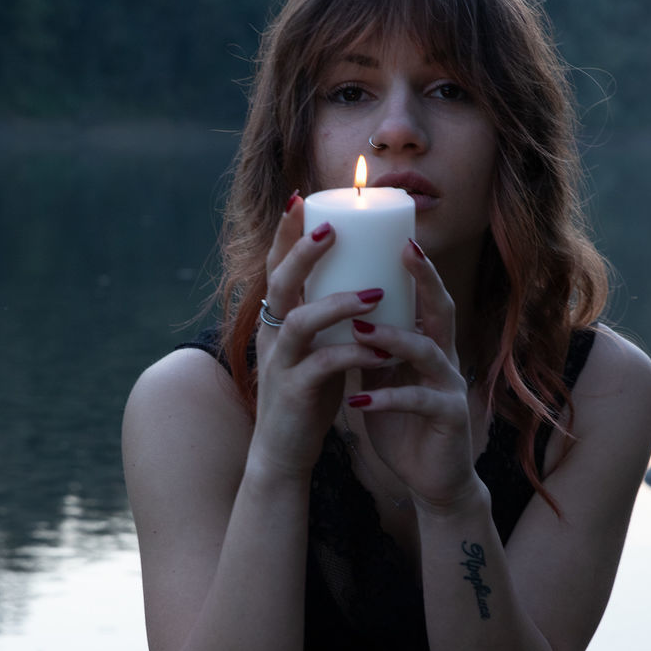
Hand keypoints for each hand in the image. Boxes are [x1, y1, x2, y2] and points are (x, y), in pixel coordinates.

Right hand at [251, 195, 394, 478]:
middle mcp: (272, 335)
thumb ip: (329, 318)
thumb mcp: (316, 348)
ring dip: (336, 304)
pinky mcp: (293, 393)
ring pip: (299, 322)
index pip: (276, 266)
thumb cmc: (307, 397)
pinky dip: (351, 356)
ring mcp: (280, 364)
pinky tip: (379, 352)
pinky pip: (321, 367)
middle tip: (331, 230)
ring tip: (373, 294)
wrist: (283, 452)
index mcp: (278, 319)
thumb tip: (365, 278)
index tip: (303, 198)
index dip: (286, 232)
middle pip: (279, 282)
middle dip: (302, 253)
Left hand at [346, 240, 480, 509]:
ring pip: (428, 352)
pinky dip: (386, 400)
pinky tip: (357, 402)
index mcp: (428, 346)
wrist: (430, 479)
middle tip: (402, 251)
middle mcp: (444, 360)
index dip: (415, 266)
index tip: (394, 233)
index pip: (424, 296)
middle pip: (441, 310)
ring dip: (393, 339)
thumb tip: (334, 308)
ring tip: (360, 330)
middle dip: (424, 279)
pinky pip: (417, 402)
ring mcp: (449, 388)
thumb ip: (368, 347)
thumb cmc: (403, 425)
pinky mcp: (447, 419)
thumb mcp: (383, 379)